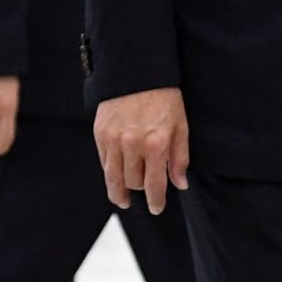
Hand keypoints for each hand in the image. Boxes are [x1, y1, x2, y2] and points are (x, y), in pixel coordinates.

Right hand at [93, 87, 188, 214]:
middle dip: (140, 190)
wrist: (138, 74)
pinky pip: (104, 163)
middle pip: (133, 183)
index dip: (156, 200)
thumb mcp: (181, 126)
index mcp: (157, 144)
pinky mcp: (100, 135)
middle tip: (146, 193)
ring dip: (119, 192)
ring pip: (113, 178)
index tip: (157, 208)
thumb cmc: (165, 99)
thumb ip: (180, 157)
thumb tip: (180, 185)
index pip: (154, 184)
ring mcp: (114, 141)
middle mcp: (133, 145)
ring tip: (123, 200)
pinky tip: (115, 177)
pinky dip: (110, 173)